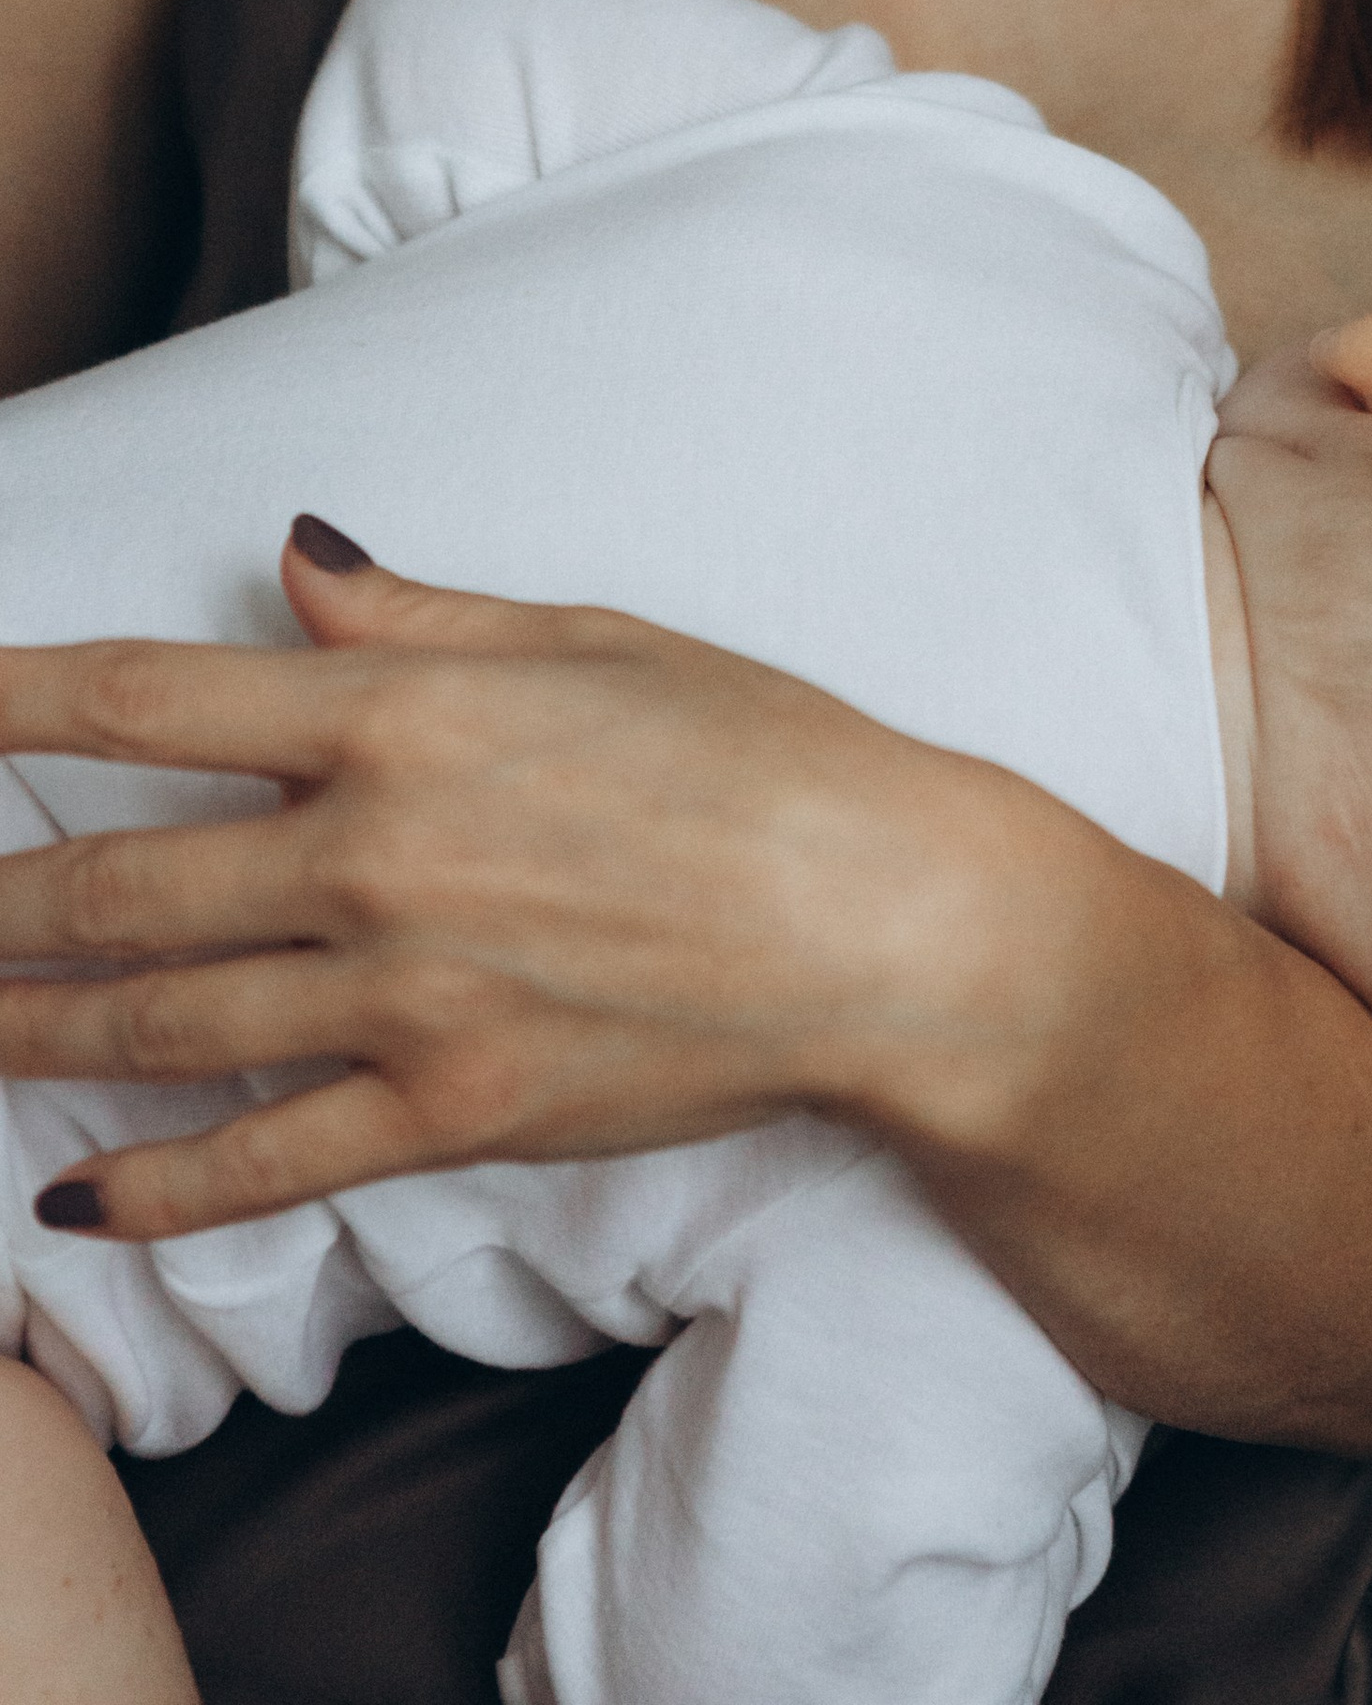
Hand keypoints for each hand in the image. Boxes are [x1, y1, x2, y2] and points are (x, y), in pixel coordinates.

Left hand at [0, 526, 1092, 1242]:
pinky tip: (71, 1206)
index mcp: (404, 718)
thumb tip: (295, 564)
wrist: (883, 917)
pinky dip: (152, 1193)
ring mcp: (404, 997)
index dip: (9, 702)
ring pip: (157, 1026)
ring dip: (27, 1032)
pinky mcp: (450, 1113)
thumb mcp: (590, 637)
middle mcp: (376, 856)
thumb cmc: (760, 752)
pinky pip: (262, 1161)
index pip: (147, 702)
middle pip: (114, 884)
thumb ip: (416, 620)